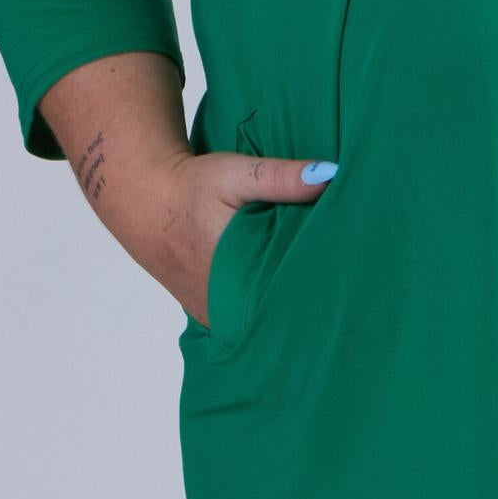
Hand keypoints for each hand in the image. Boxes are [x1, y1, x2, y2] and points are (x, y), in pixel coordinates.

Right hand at [34, 52, 336, 326]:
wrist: (145, 202)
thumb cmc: (192, 187)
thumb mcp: (235, 173)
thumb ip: (281, 177)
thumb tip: (328, 175)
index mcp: (234, 272)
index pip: (291, 297)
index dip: (322, 293)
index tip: (352, 286)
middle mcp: (223, 303)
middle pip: (279, 317)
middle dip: (310, 308)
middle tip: (348, 298)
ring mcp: (214, 315)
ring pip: (261, 325)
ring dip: (287, 314)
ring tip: (326, 306)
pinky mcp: (208, 316)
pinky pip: (245, 324)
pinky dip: (265, 315)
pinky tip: (290, 305)